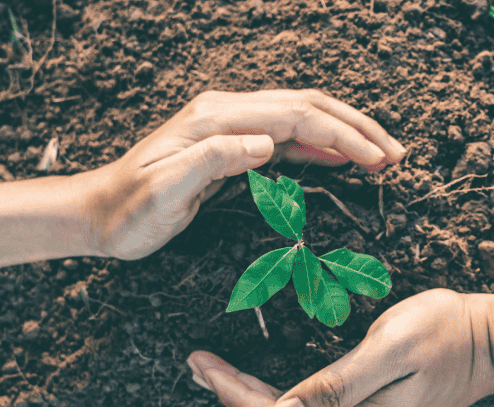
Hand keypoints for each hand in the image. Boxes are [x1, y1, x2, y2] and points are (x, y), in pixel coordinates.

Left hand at [69, 89, 407, 260]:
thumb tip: (265, 143)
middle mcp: (225, 111)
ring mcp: (229, 124)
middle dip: (356, 127)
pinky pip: (286, 135)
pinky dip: (320, 144)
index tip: (377, 159)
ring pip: (301, 116)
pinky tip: (341, 158)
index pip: (296, 115)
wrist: (97, 214)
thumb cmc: (129, 212)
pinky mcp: (230, 143)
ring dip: (344, 132)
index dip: (342, 134)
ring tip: (382, 155)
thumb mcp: (165, 192)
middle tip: (396, 155)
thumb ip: (214, 161)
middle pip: (307, 105)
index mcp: (216, 118)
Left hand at [185, 289, 493, 406]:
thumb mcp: (392, 345)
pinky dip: (281, 405)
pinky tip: (262, 388)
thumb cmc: (445, 329)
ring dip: (252, 403)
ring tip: (216, 374)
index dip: (234, 394)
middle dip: (234, 398)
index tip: (202, 364)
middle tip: (197, 365)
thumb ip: (338, 382)